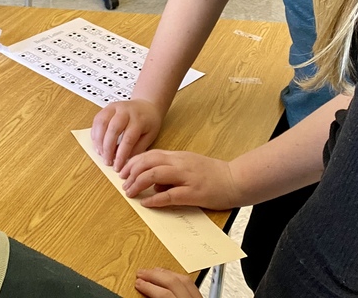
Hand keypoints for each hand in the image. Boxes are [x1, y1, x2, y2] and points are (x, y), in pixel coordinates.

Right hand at [91, 99, 162, 170]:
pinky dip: (95, 133)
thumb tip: (124, 160)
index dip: (121, 155)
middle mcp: (125, 111)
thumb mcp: (150, 136)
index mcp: (138, 120)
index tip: (117, 167)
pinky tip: (97, 144)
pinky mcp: (107, 107)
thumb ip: (137, 148)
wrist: (147, 104)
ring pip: (102, 123)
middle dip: (107, 148)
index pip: (128, 139)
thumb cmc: (149, 122)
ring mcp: (115, 107)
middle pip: (113, 130)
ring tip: (101, 153)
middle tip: (107, 161)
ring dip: (98, 141)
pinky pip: (97, 120)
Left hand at [120, 149, 239, 209]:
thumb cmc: (212, 174)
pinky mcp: (193, 193)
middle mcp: (180, 164)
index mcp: (178, 156)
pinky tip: (146, 203)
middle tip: (123, 183)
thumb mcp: (189, 164)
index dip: (133, 162)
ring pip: (155, 175)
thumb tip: (153, 183)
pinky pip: (169, 195)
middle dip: (131, 172)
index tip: (123, 171)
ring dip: (138, 184)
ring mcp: (186, 178)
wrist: (235, 179)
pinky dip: (155, 199)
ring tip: (129, 192)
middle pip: (148, 162)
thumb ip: (171, 169)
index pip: (150, 154)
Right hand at [135, 268, 202, 297]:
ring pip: (184, 279)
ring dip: (166, 273)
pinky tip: (169, 276)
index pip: (164, 294)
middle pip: (173, 282)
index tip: (138, 282)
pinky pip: (190, 283)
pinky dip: (178, 276)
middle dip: (154, 275)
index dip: (148, 287)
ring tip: (152, 271)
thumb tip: (145, 294)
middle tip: (141, 273)